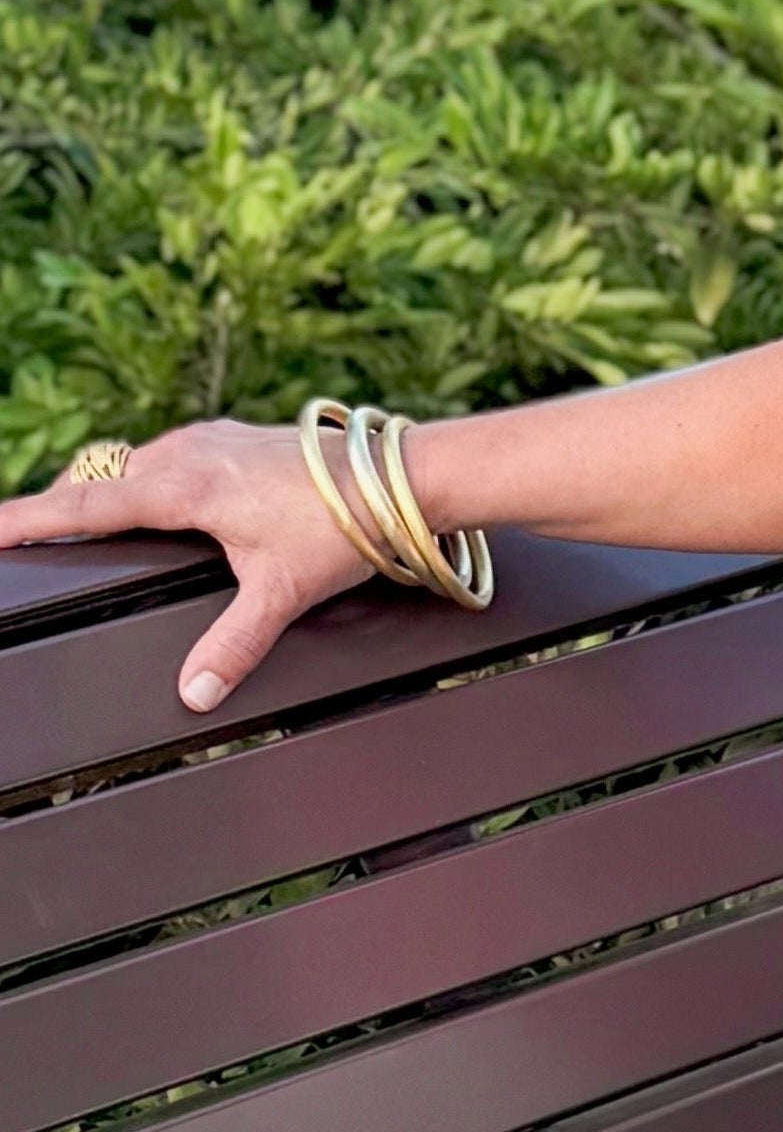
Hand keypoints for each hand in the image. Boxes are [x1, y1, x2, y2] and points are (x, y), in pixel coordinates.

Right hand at [0, 422, 367, 709]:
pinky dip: (136, 480)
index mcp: (182, 486)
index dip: (28, 518)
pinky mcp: (230, 438)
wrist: (396, 474)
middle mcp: (185, 453)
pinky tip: (142, 500)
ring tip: (68, 522)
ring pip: (128, 465)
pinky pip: (161, 456)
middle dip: (55, 507)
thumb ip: (234, 644)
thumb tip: (195, 694)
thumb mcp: (283, 592)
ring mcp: (207, 440)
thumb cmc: (342, 526)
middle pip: (94, 480)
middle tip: (19, 534)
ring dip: (98, 491)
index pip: (82, 505)